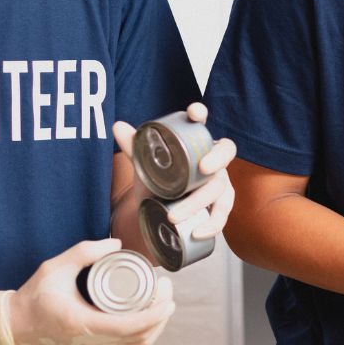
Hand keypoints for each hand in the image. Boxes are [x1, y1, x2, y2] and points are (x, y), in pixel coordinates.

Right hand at [0, 239, 174, 344]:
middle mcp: (95, 342)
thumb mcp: (54, 268)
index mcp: (85, 324)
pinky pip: (131, 344)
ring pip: (140, 343)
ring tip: (161, 297)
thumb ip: (84, 252)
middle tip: (165, 287)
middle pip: (144, 337)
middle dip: (162, 313)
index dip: (156, 313)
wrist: (16, 326)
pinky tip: (149, 310)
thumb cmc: (34, 296)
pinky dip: (146, 329)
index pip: (132, 327)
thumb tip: (116, 244)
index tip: (166, 293)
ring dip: (157, 323)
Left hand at [114, 103, 236, 238]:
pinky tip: (198, 232)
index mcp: (195, 144)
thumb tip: (118, 126)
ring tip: (175, 215)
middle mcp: (213, 161)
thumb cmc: (158, 182)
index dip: (200, 116)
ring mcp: (220, 184)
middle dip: (217, 159)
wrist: (159, 212)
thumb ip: (134, 147)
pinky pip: (222, 215)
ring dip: (200, 203)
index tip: (194, 113)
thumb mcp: (145, 167)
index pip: (201, 125)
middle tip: (202, 168)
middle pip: (225, 154)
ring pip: (220, 190)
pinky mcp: (220, 207)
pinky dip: (212, 225)